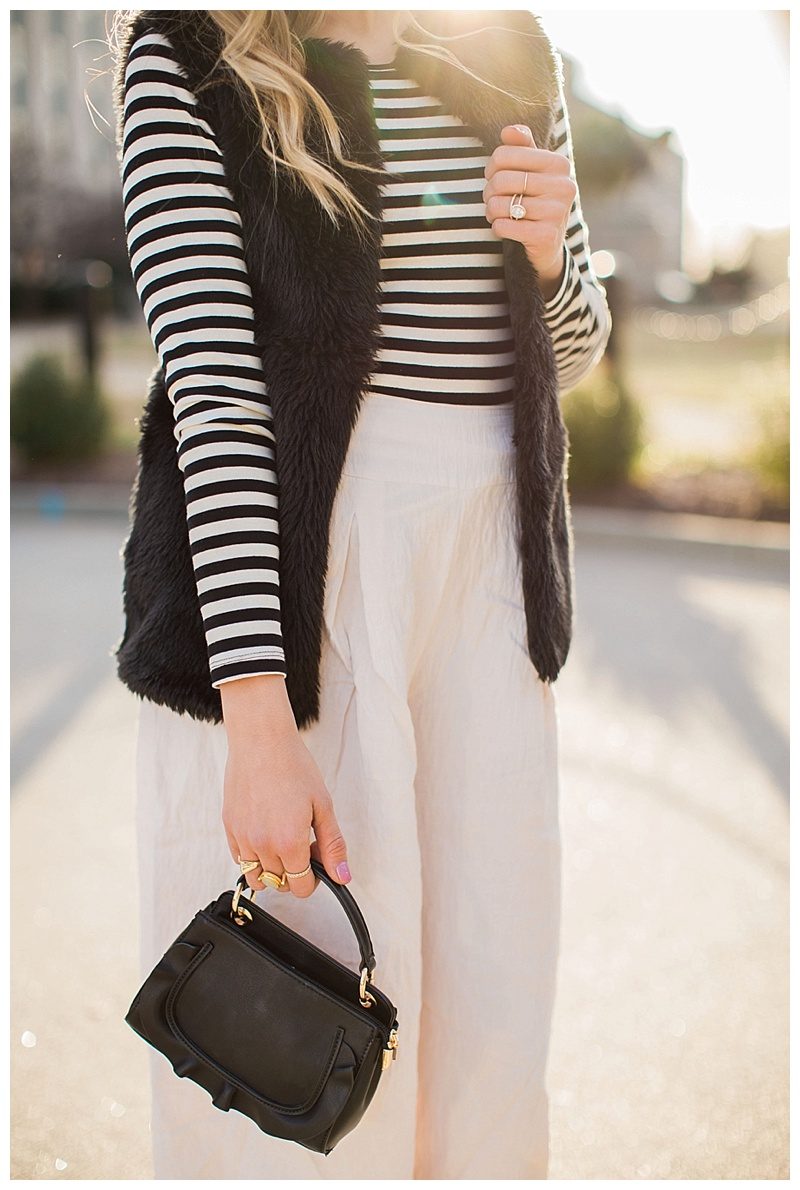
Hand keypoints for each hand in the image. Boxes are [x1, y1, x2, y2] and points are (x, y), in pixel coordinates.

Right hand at [220, 674, 351, 898]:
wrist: (262, 741)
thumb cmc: (294, 767)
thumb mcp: (323, 805)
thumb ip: (332, 845)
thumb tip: (342, 877)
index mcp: (288, 843)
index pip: (302, 888)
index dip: (314, 877)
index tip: (315, 857)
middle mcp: (262, 846)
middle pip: (280, 884)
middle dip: (295, 872)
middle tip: (302, 842)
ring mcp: (242, 838)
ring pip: (257, 877)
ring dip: (272, 869)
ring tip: (281, 841)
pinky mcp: (229, 828)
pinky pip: (240, 860)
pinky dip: (253, 856)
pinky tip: (265, 833)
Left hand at [483, 123, 576, 292]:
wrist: (549, 243)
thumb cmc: (535, 199)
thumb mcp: (532, 170)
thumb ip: (521, 147)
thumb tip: (509, 131)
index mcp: (558, 164)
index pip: (504, 154)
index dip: (490, 167)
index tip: (492, 176)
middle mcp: (563, 186)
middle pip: (501, 180)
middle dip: (488, 191)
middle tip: (490, 199)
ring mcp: (557, 212)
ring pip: (501, 205)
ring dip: (491, 211)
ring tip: (495, 213)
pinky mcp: (547, 235)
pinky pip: (505, 226)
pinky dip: (497, 227)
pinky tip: (502, 227)